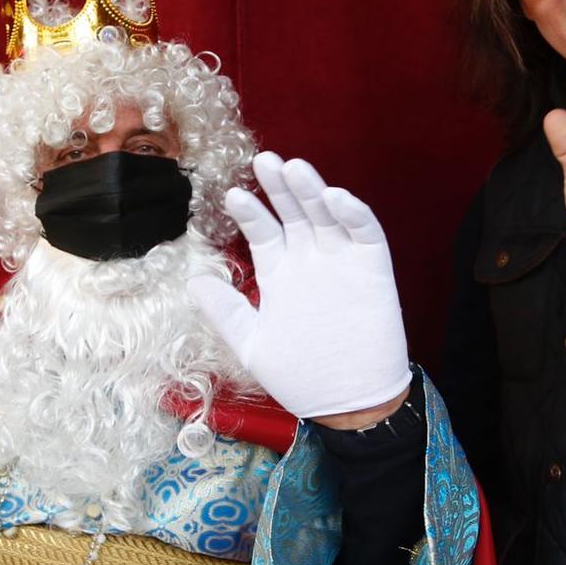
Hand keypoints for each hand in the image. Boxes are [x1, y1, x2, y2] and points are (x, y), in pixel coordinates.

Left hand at [187, 153, 410, 422]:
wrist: (350, 404)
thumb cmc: (301, 376)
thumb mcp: (252, 344)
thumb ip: (225, 311)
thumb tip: (192, 280)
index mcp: (281, 273)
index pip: (263, 231)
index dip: (250, 212)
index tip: (231, 195)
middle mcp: (310, 261)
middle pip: (294, 212)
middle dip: (279, 187)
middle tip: (263, 160)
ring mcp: (342, 262)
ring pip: (326, 214)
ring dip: (311, 190)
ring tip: (292, 168)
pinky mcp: (373, 269)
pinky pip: (365, 233)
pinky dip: (352, 213)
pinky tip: (334, 197)